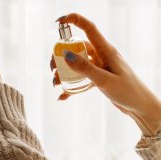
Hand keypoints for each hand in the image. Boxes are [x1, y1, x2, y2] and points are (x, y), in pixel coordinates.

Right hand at [51, 13, 160, 135]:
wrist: (140, 106)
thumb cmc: (127, 91)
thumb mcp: (105, 80)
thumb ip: (85, 68)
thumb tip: (66, 55)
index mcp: (106, 50)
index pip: (89, 28)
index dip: (74, 20)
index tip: (59, 21)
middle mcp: (101, 55)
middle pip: (76, 48)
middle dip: (61, 55)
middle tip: (52, 67)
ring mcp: (99, 66)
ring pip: (76, 63)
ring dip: (63, 72)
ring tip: (55, 82)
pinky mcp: (97, 77)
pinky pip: (80, 78)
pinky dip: (70, 86)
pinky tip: (63, 96)